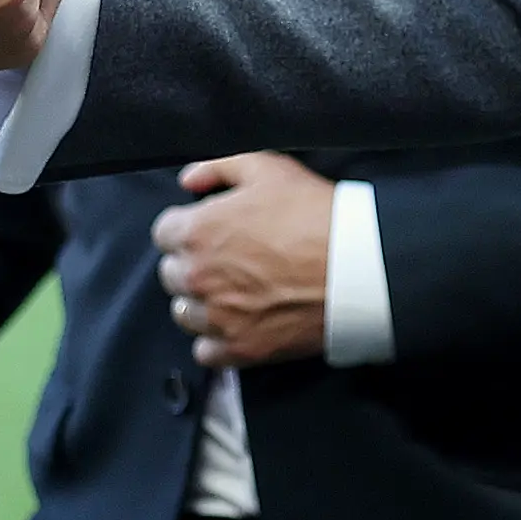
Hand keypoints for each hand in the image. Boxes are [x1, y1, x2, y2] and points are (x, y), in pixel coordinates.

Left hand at [151, 154, 334, 366]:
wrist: (357, 268)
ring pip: (184, 313)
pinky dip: (216, 340)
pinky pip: (205, 351)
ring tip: (233, 292)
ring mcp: (217, 317)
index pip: (163, 233)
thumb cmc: (315, 215)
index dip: (187, 228)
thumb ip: (218, 167)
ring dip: (201, 302)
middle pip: (171, 274)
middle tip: (227, 259)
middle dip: (193, 263)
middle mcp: (198, 277)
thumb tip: (188, 181)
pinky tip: (238, 323)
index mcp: (198, 231)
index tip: (208, 230)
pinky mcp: (240, 348)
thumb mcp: (268, 169)